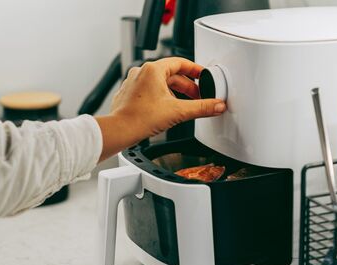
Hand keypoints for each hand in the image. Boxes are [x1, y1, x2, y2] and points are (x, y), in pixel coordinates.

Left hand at [95, 57, 225, 160]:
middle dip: (187, 85)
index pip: (180, 62)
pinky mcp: (130, 94)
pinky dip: (162, 97)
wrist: (120, 130)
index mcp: (153, 70)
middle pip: (171, 74)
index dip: (195, 69)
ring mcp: (134, 83)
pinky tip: (167, 108)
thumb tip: (217, 105)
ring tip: (184, 103)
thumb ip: (201, 108)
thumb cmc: (140, 118)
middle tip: (198, 95)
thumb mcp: (178, 112)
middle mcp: (142, 72)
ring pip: (160, 83)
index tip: (203, 75)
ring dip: (175, 92)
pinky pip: (150, 91)